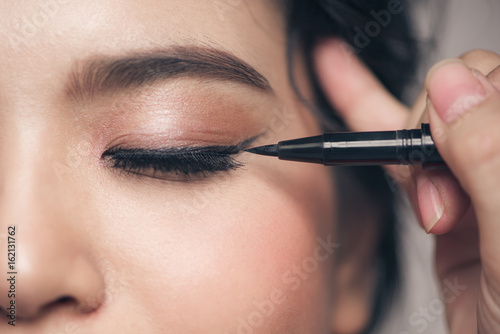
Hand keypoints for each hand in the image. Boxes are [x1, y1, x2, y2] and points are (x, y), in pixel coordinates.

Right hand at [314, 39, 499, 332]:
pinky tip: (339, 76)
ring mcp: (473, 178)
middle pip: (454, 99)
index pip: (493, 83)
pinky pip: (401, 154)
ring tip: (431, 213)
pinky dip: (366, 115)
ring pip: (422, 125)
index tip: (441, 148)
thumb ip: (491, 159)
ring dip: (405, 156)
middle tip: (441, 198)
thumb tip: (454, 87)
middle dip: (432, 141)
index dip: (461, 103)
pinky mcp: (444, 200)